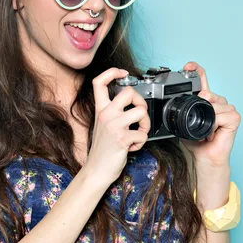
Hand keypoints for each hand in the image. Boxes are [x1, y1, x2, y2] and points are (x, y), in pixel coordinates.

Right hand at [84, 68, 150, 186]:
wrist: (96, 170)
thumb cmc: (103, 149)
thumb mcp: (103, 124)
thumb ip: (112, 111)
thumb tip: (130, 102)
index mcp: (100, 109)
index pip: (100, 82)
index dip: (112, 72)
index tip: (123, 73)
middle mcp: (105, 114)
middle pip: (128, 91)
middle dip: (141, 101)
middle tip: (139, 114)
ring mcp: (113, 125)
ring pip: (141, 111)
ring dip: (146, 124)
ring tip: (138, 132)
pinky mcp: (121, 138)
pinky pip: (142, 133)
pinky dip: (142, 141)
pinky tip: (133, 146)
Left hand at [180, 62, 241, 166]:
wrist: (204, 157)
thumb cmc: (196, 141)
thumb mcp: (184, 122)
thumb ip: (182, 110)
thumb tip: (174, 103)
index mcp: (206, 100)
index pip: (203, 79)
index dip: (197, 70)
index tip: (188, 66)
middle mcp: (218, 102)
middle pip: (208, 93)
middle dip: (199, 105)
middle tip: (196, 120)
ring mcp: (228, 108)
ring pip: (214, 104)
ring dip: (206, 119)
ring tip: (205, 130)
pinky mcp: (234, 117)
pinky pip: (221, 115)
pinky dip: (214, 124)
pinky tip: (213, 132)